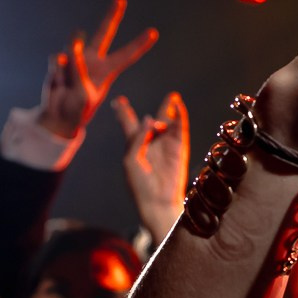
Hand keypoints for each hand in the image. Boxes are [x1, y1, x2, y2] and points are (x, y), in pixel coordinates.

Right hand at [36, 0, 158, 140]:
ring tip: (68, 76)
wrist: (58, 118)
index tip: (154, 33)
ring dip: (73, 52)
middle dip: (112, 16)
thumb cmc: (77, 110)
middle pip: (105, 33)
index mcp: (106, 71)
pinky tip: (59, 84)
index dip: (140, 44)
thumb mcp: (83, 95)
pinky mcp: (59, 62)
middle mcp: (92, 61)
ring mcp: (75, 60)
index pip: (127, 56)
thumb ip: (79, 70)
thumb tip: (70, 46)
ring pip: (74, 46)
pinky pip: (57, 63)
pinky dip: (57, 74)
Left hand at [114, 91, 189, 244]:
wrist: (158, 201)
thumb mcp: (131, 159)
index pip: (129, 124)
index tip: (118, 101)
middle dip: (159, 108)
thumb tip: (150, 118)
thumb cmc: (139, 184)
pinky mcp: (178, 148)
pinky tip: (178, 107)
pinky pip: (179, 129)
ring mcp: (165, 145)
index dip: (124, 112)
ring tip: (173, 97)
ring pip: (167, 122)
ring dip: (169, 109)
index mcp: (133, 145)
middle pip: (152, 120)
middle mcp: (150, 142)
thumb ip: (137, 137)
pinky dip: (180, 117)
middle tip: (167, 96)